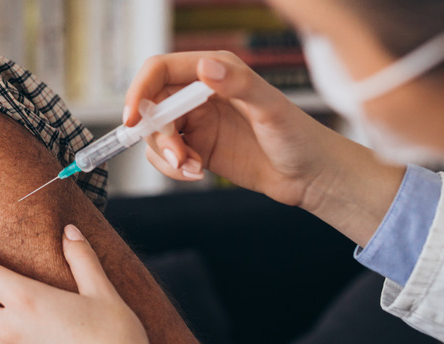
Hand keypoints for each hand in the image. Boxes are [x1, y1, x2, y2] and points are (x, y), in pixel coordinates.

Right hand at [125, 51, 343, 207]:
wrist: (311, 176)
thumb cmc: (299, 137)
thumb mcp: (270, 108)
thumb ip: (238, 84)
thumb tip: (204, 66)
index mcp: (215, 71)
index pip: (160, 71)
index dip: (139, 90)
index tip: (132, 118)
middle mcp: (201, 94)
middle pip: (152, 106)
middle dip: (156, 134)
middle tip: (178, 156)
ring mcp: (198, 123)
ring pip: (155, 135)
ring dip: (165, 155)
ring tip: (193, 169)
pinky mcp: (199, 150)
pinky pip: (167, 157)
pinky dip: (174, 168)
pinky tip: (198, 174)